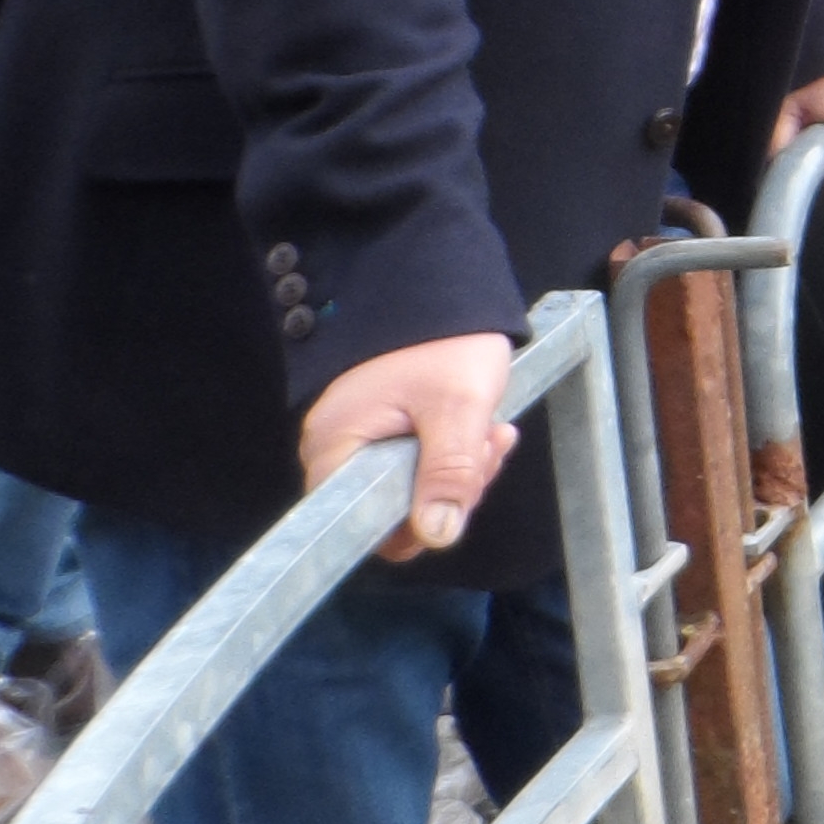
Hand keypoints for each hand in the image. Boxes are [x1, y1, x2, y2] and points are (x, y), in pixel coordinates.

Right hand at [300, 331, 517, 560]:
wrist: (443, 289)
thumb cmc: (444, 341)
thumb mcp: (458, 409)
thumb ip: (449, 474)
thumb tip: (436, 535)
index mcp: (335, 444)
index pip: (365, 526)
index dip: (418, 523)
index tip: (461, 487)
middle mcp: (335, 447)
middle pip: (393, 510)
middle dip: (451, 489)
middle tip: (485, 447)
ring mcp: (358, 438)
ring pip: (412, 488)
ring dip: (461, 470)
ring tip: (488, 431)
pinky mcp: (381, 431)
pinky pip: (417, 464)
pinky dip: (455, 454)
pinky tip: (482, 429)